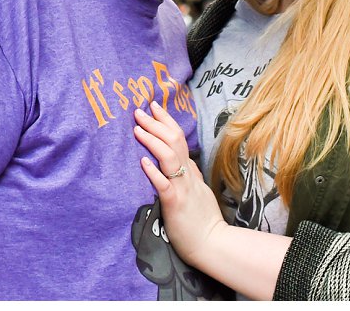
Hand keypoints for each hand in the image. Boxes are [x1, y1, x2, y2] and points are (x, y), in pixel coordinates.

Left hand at [134, 101, 225, 267]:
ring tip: (137, 128)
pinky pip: (164, 185)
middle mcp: (187, 175)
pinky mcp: (176, 204)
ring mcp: (182, 188)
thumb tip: (185, 160)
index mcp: (191, 171)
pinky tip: (142, 161)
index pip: (179, 138)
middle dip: (155, 123)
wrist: (212, 243)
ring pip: (169, 157)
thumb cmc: (202, 220)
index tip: (154, 106)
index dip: (166, 121)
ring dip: (152, 140)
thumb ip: (191, 174)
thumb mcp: (199, 190)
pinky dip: (153, 172)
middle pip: (174, 141)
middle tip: (139, 110)